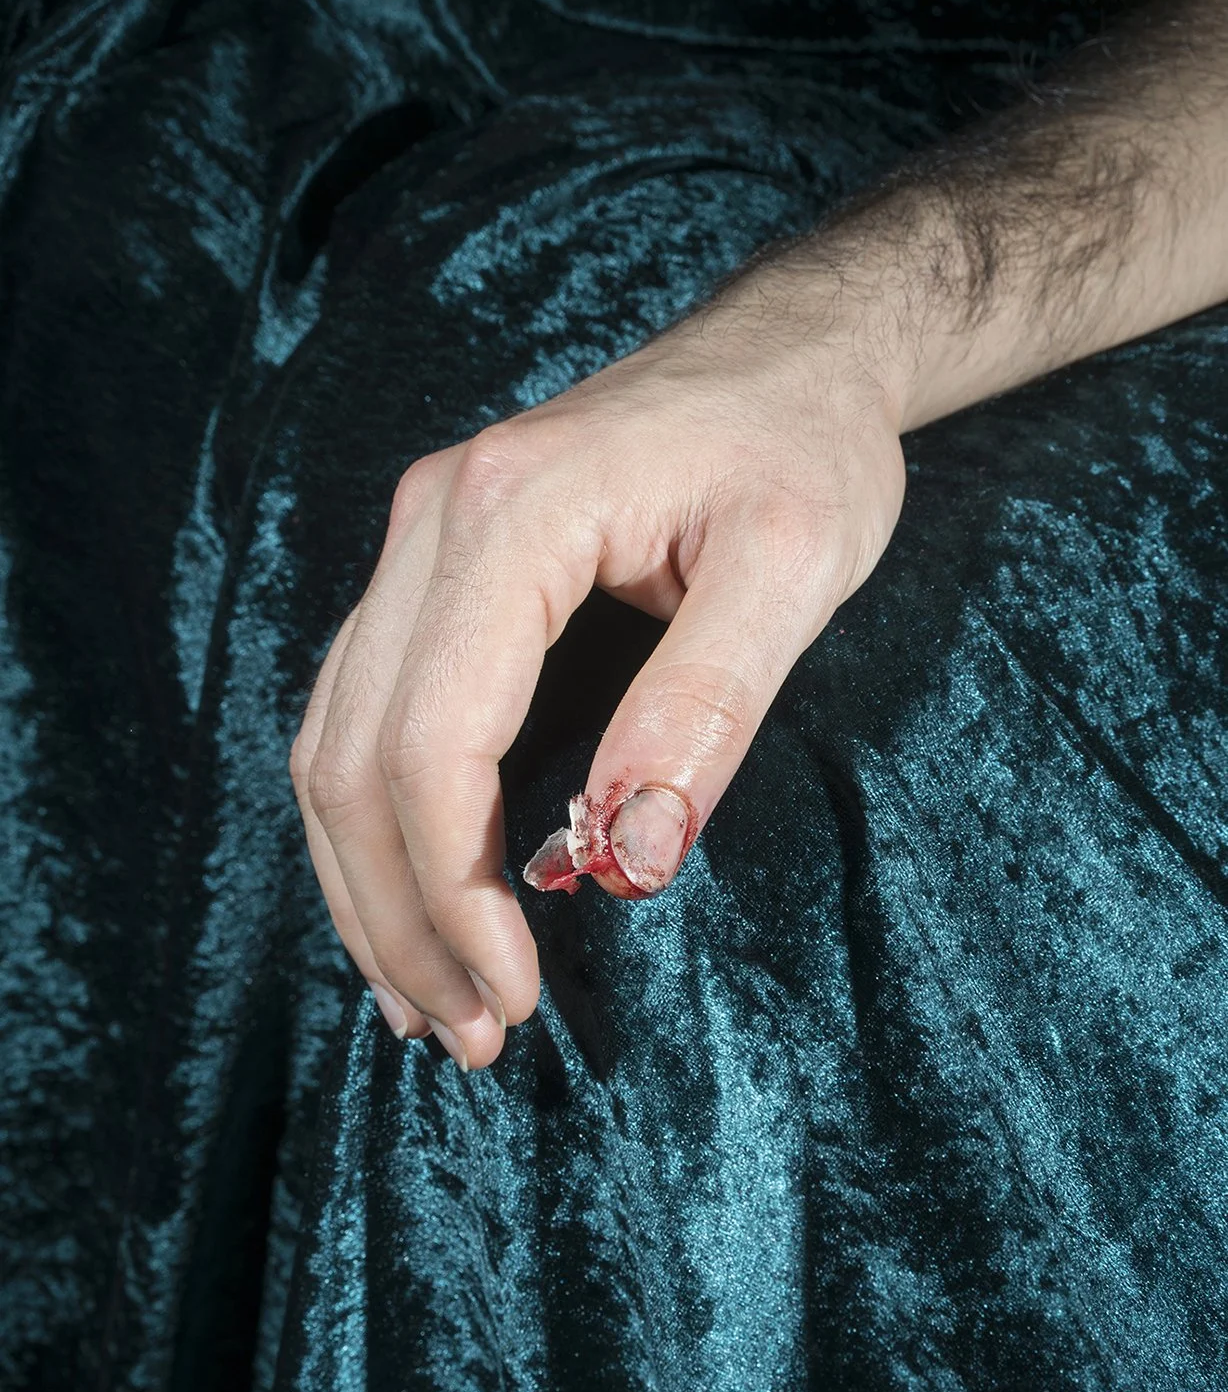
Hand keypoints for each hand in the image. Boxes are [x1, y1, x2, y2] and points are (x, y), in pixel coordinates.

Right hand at [289, 271, 906, 1069]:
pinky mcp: (434, 575)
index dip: (456, 892)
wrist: (784, 357)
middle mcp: (430, 525)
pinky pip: (363, 717)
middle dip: (399, 918)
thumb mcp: (794, 566)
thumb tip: (629, 858)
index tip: (514, 997)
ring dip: (370, 889)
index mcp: (511, 516)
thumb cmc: (802, 447)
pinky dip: (375, 827)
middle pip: (353, 758)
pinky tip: (411, 901)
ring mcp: (418, 545)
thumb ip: (707, 707)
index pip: (433, 740)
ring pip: (333, 746)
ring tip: (430, 1003)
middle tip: (470, 1034)